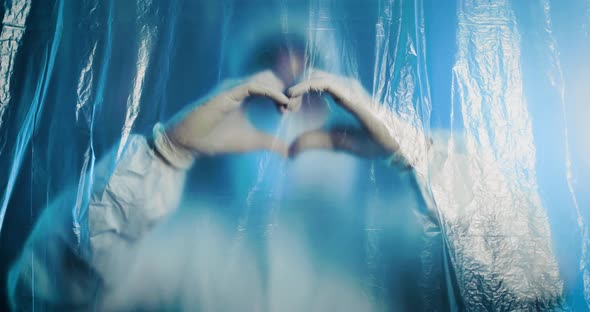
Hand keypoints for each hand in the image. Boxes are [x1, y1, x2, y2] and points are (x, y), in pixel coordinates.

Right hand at [161, 71, 292, 164]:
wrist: (190, 142)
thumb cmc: (216, 139)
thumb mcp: (250, 141)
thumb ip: (269, 142)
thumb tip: (289, 152)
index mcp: (245, 94)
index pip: (272, 84)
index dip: (285, 94)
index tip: (292, 110)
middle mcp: (240, 87)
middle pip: (272, 77)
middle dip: (286, 90)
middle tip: (293, 108)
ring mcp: (233, 88)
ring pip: (265, 78)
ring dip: (281, 90)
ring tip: (288, 107)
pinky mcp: (228, 93)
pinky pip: (254, 86)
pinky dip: (271, 93)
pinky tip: (282, 104)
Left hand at [286, 70, 412, 167]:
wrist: (393, 145)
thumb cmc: (370, 141)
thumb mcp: (333, 142)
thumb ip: (313, 142)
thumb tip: (289, 151)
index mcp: (341, 95)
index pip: (314, 84)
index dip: (297, 93)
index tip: (285, 109)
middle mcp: (344, 87)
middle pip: (311, 76)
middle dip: (294, 88)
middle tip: (282, 107)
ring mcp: (348, 87)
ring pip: (314, 76)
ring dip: (296, 87)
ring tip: (285, 101)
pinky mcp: (350, 93)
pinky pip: (324, 83)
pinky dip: (305, 86)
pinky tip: (292, 95)